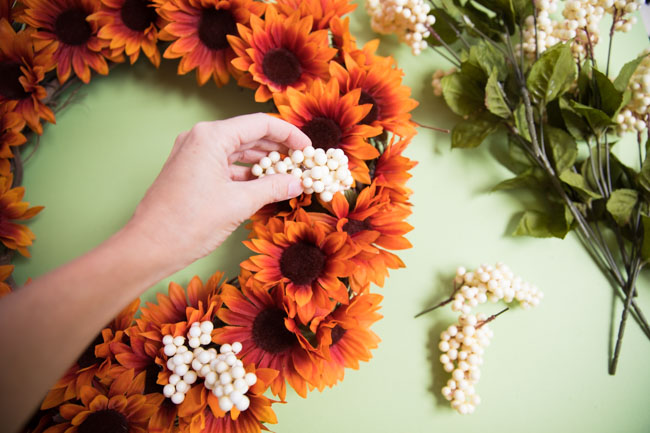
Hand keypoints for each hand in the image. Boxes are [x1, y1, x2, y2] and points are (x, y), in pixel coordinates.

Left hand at [127, 113, 309, 268]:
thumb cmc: (188, 223)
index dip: (290, 134)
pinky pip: (225, 165)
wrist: (149, 247)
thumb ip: (273, 188)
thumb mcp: (239, 204)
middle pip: (250, 135)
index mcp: (211, 136)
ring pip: (238, 152)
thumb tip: (299, 182)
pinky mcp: (191, 171)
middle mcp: (200, 138)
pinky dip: (246, 174)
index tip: (309, 148)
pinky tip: (265, 185)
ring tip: (289, 175)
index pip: (261, 124)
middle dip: (279, 149)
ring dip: (264, 163)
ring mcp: (193, 154)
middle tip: (303, 163)